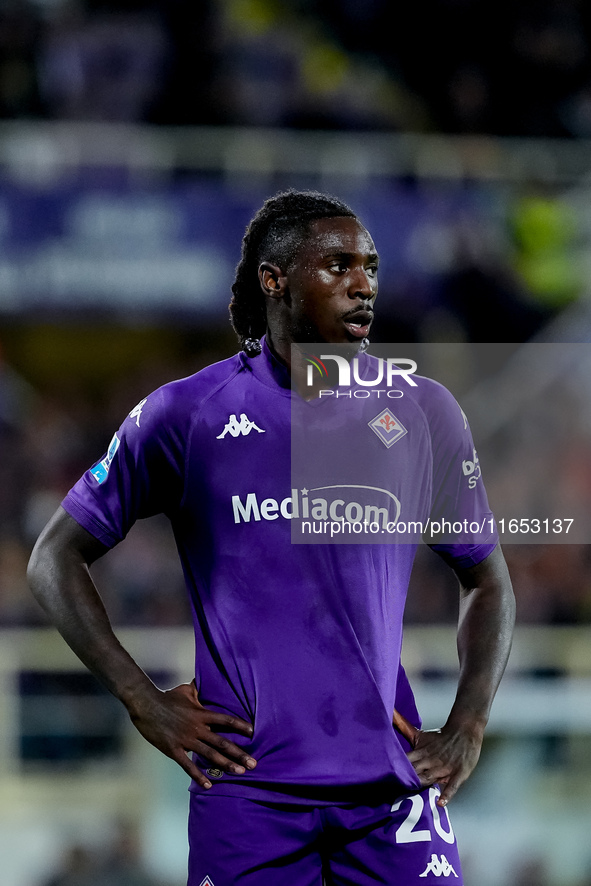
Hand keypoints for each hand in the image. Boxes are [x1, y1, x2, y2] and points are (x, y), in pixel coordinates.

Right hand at [127, 679, 256, 788]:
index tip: (253, 733)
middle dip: (239, 754)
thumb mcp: (186, 690)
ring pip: (210, 755)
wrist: (146, 705)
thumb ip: (199, 690)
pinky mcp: (174, 750)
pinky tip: (209, 785)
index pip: (225, 720)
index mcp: (201, 714)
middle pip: (222, 742)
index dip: (240, 726)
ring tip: (240, 772)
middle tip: (254, 764)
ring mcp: (186, 740)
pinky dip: (198, 776)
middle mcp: (197, 728)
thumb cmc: (167, 697)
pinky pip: (188, 766)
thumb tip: (206, 680)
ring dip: (226, 765)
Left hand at [393, 708, 482, 806]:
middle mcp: (431, 760)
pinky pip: (452, 785)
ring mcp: (445, 768)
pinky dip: (447, 794)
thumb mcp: (420, 733)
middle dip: (406, 779)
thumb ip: (403, 726)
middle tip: (395, 789)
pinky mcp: (459, 773)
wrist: (464, 730)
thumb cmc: (441, 736)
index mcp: (421, 752)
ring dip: (422, 785)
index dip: (396, 768)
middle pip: (415, 771)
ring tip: (413, 795)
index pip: (405, 761)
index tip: (385, 774)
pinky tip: (441, 802)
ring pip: (430, 778)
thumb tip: (390, 713)